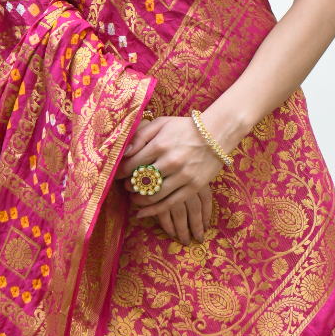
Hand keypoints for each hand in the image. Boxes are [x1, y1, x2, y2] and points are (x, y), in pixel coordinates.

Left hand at [116, 114, 224, 243]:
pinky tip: (141, 212)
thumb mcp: (161, 123)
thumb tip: (124, 153)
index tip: (118, 174)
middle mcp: (171, 161)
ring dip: (139, 199)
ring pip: (153, 195)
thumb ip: (140, 135)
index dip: (121, 171)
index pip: (132, 163)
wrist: (216, 134)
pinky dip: (153, 211)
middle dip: (129, 185)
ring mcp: (183, 176)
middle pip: (141, 181)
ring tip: (134, 197)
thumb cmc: (184, 127)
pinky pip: (169, 204)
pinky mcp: (193, 187)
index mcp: (160, 144)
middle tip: (126, 186)